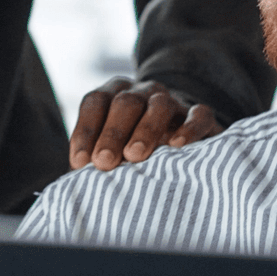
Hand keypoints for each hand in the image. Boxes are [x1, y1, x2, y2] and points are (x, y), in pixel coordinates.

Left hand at [68, 77, 223, 170]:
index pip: (95, 103)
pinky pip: (197, 114)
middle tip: (104, 162)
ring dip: (145, 129)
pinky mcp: (199, 114)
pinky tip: (177, 145)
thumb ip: (95, 159)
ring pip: (159, 105)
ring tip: (134, 156)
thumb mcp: (111, 149)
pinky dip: (188, 127)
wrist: (179, 133)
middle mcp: (141, 92)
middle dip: (112, 133)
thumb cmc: (132, 148)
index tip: (80, 162)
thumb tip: (76, 182)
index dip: (85, 130)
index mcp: (113, 95)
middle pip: (124, 103)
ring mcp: (172, 100)